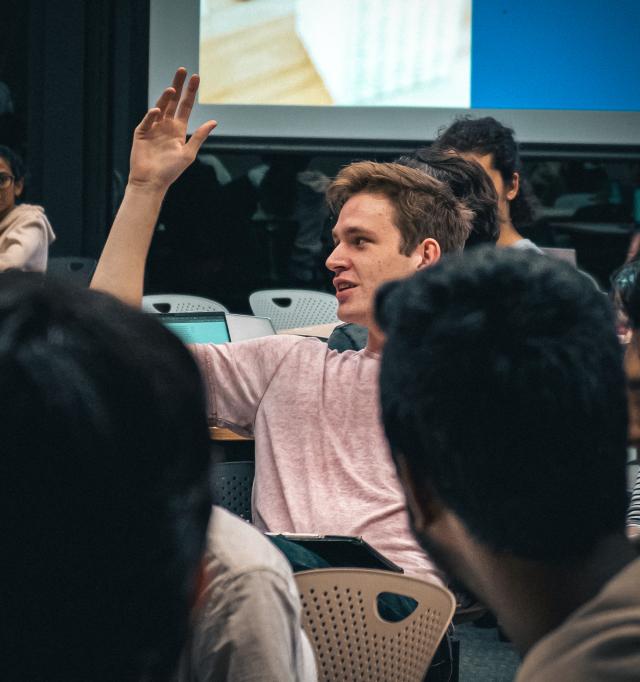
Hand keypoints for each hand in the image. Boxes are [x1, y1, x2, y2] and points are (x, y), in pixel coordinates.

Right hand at [128, 68, 216, 191]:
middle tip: (182, 70)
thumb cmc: (171, 171)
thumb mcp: (189, 153)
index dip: (191, 92)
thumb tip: (214, 121)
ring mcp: (153, 128)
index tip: (196, 77)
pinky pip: (148, 120)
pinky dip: (152, 115)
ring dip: (165, 97)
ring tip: (173, 88)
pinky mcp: (141, 132)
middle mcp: (166, 126)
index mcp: (178, 130)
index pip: (185, 106)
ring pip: (160, 107)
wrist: (152, 182)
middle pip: (172, 101)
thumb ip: (200, 136)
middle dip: (178, 85)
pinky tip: (158, 111)